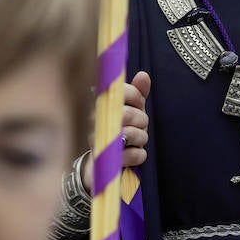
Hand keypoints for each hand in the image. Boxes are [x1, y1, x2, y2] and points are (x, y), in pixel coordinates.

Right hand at [83, 71, 150, 192]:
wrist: (98, 164)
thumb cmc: (118, 129)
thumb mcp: (129, 109)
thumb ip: (137, 92)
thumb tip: (143, 75)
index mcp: (101, 104)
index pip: (122, 91)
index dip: (136, 97)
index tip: (139, 103)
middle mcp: (96, 120)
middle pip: (127, 114)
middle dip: (141, 119)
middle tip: (139, 124)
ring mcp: (100, 141)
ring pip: (132, 135)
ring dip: (141, 137)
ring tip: (135, 139)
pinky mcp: (106, 162)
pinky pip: (135, 155)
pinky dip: (138, 155)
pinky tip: (132, 153)